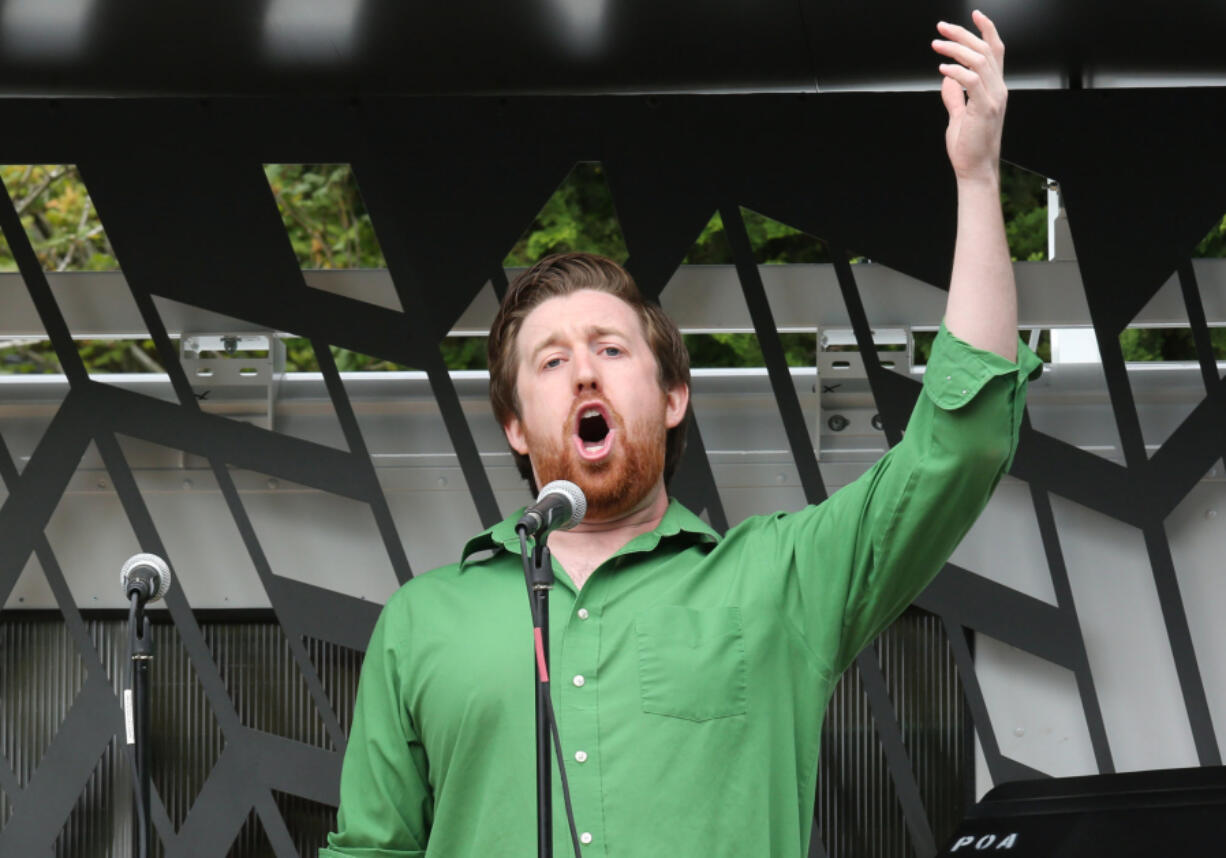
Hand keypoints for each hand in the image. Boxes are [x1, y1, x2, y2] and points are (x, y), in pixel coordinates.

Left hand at [932, 10, 1006, 183]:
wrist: (975, 169)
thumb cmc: (968, 147)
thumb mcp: (960, 116)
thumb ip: (955, 97)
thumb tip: (947, 80)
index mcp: (994, 89)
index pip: (995, 51)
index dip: (987, 30)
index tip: (974, 14)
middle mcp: (998, 90)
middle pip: (986, 50)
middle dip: (963, 34)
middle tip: (941, 27)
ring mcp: (994, 98)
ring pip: (979, 60)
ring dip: (955, 48)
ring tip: (936, 45)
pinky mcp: (985, 109)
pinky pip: (972, 80)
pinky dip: (956, 71)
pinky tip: (942, 69)